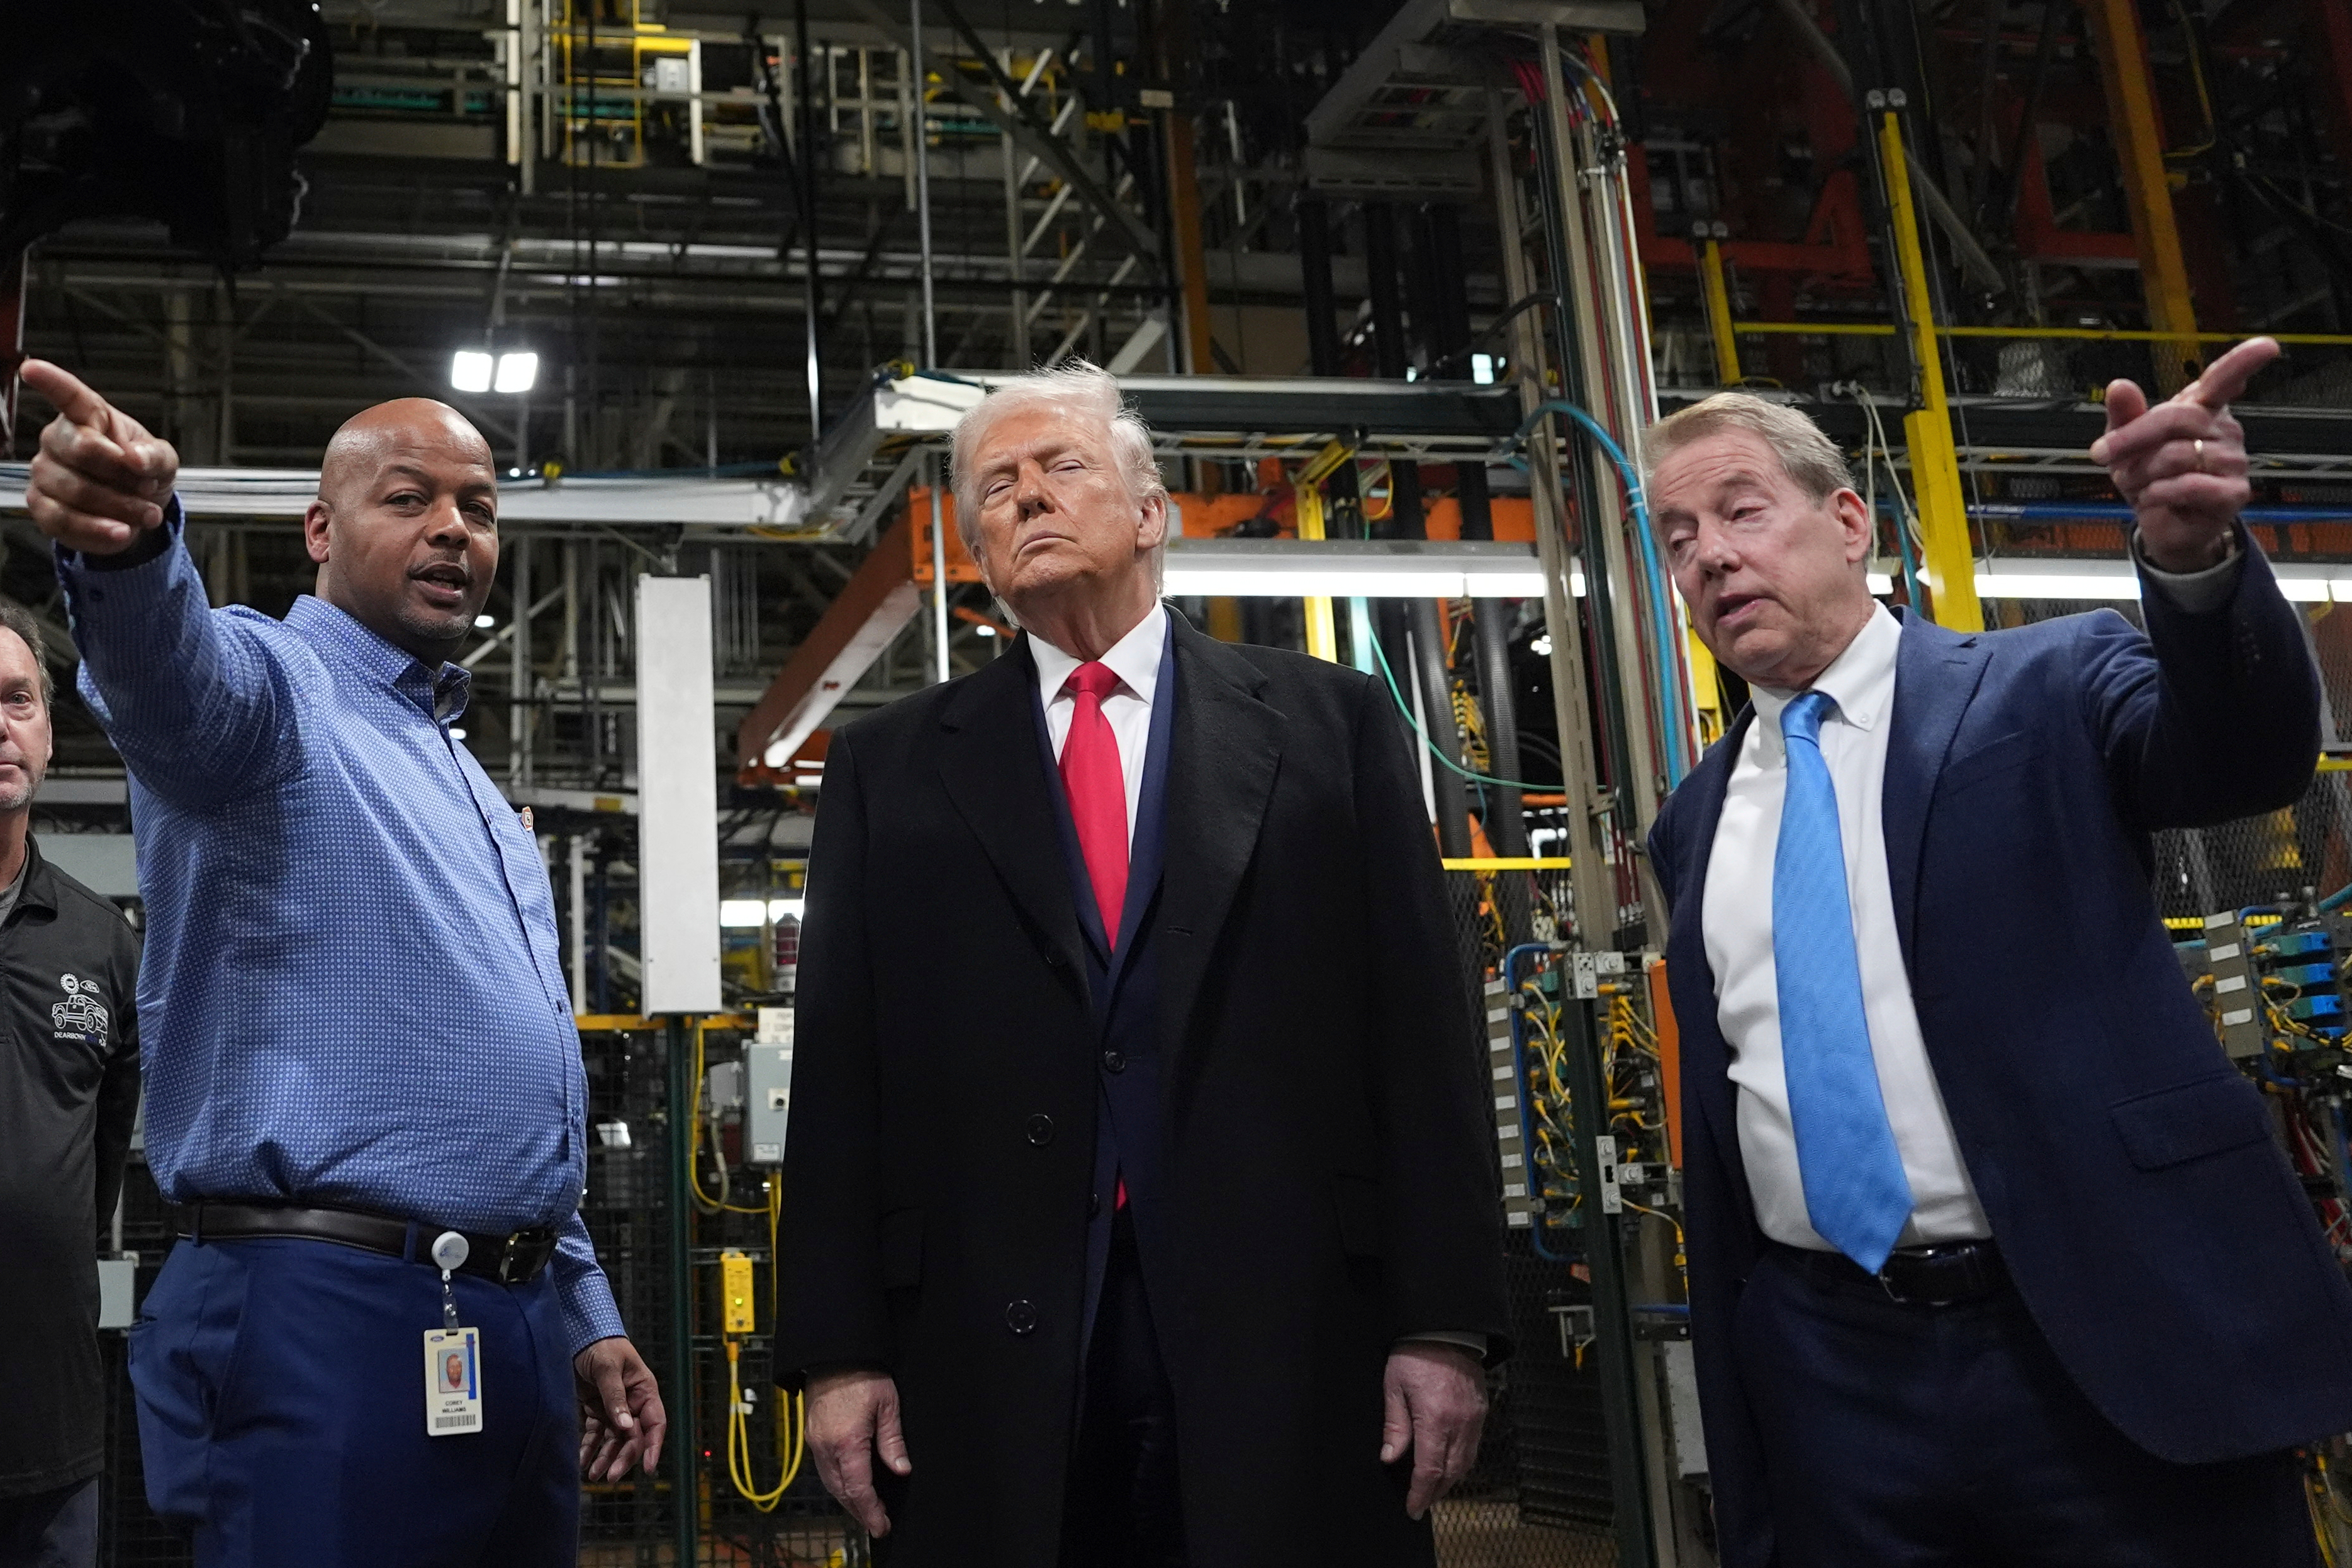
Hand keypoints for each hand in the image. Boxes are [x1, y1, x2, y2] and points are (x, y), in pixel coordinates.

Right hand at [20, 359, 178, 555]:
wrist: (137, 511)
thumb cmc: (143, 473)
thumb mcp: (163, 461)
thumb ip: (154, 455)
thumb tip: (134, 457)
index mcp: (88, 417)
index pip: (69, 395)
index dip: (51, 382)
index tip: (32, 369)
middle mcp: (58, 439)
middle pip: (83, 450)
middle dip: (123, 475)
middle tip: (149, 488)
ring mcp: (45, 472)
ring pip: (76, 491)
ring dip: (119, 507)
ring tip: (147, 513)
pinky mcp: (41, 506)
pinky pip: (64, 521)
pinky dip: (98, 530)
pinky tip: (122, 532)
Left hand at [574, 1336, 667, 1481]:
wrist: (577, 1335)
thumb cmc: (600, 1346)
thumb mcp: (608, 1368)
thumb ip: (615, 1397)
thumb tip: (626, 1427)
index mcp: (644, 1390)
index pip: (655, 1423)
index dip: (654, 1447)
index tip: (649, 1468)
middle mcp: (632, 1403)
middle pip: (633, 1437)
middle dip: (623, 1458)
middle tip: (610, 1476)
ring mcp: (614, 1408)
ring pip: (614, 1440)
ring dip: (605, 1457)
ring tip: (593, 1474)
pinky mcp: (596, 1410)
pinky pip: (595, 1434)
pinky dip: (589, 1448)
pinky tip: (582, 1461)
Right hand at [806, 1367, 911, 1536]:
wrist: (834, 1352)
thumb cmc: (863, 1373)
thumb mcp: (887, 1405)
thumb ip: (892, 1441)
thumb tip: (901, 1470)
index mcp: (847, 1441)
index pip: (858, 1488)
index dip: (870, 1511)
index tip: (881, 1525)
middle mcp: (826, 1446)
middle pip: (841, 1491)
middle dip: (859, 1511)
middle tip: (877, 1523)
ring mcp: (815, 1441)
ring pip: (830, 1483)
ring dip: (847, 1500)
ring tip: (866, 1509)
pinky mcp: (812, 1435)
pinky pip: (823, 1469)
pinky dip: (837, 1483)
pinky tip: (849, 1485)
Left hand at [1379, 1343, 1486, 1520]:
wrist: (1446, 1328)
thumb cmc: (1415, 1353)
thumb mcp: (1394, 1387)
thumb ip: (1395, 1425)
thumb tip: (1390, 1458)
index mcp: (1435, 1419)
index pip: (1429, 1470)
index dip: (1421, 1494)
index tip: (1412, 1508)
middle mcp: (1460, 1423)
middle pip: (1451, 1472)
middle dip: (1436, 1492)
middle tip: (1422, 1503)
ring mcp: (1474, 1417)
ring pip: (1467, 1462)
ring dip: (1451, 1480)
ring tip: (1434, 1489)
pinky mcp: (1481, 1410)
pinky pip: (1475, 1445)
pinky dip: (1463, 1461)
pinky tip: (1450, 1464)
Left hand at [2090, 336, 2279, 572]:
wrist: (2161, 525)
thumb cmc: (2150, 477)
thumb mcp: (2126, 444)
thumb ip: (2124, 415)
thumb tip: (2119, 385)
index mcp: (2204, 409)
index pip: (2224, 379)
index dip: (2245, 361)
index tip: (2267, 346)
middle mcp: (2225, 429)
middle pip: (2179, 418)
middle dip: (2132, 437)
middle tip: (2102, 454)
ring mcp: (2234, 461)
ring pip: (2178, 455)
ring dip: (2141, 473)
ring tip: (2135, 484)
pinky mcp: (2234, 493)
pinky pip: (2190, 486)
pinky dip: (2159, 493)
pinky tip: (2153, 498)